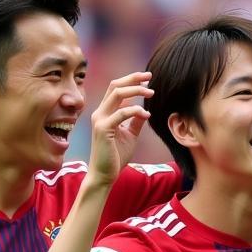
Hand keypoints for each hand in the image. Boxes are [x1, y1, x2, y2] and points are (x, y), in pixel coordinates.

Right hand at [87, 72, 152, 186]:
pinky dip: (135, 110)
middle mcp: (100, 113)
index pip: (116, 89)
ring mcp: (100, 120)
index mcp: (105, 112)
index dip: (131, 80)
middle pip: (115, 85)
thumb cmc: (116, 156)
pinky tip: (146, 114)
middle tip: (150, 76)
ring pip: (117, 94)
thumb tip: (144, 110)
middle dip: (133, 78)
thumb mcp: (130, 135)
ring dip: (136, 90)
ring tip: (151, 92)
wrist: (105, 174)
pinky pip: (121, 113)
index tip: (147, 78)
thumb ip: (135, 121)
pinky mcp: (103, 129)